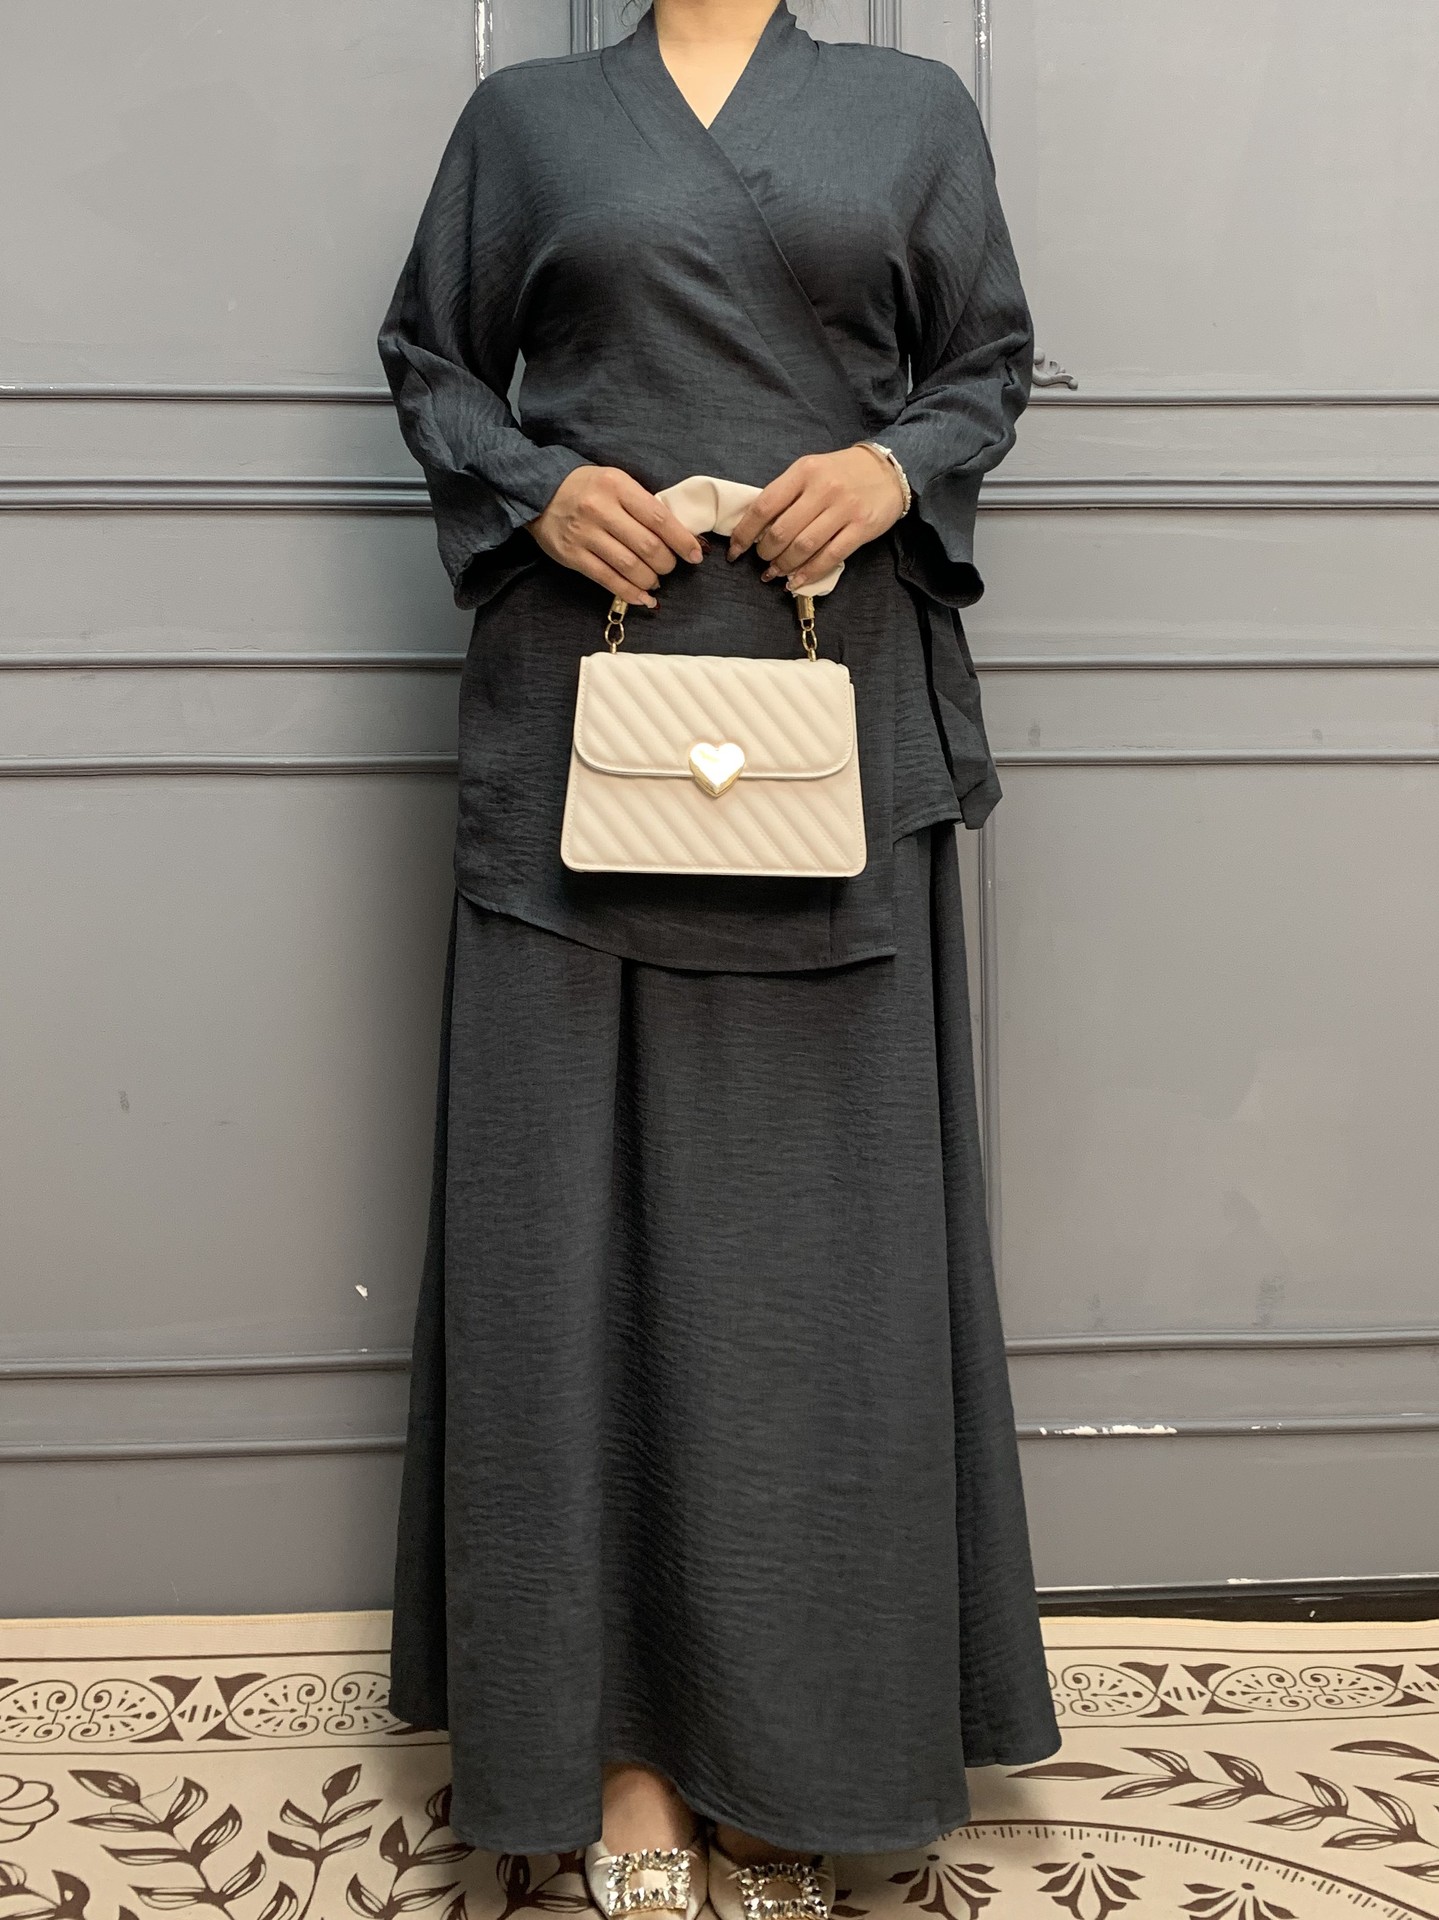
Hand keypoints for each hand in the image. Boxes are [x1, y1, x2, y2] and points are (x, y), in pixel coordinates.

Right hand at [527, 466, 702, 606]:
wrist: (539, 492)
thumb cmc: (587, 487)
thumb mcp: (617, 482)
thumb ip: (642, 505)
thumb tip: (677, 535)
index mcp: (618, 486)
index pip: (659, 518)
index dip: (681, 541)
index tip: (695, 554)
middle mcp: (601, 509)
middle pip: (647, 546)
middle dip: (667, 563)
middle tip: (670, 567)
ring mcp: (585, 534)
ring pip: (629, 566)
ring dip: (650, 580)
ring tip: (655, 581)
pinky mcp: (573, 555)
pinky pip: (608, 580)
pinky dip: (630, 593)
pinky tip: (643, 598)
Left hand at [726, 446, 906, 590]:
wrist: (888, 470)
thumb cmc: (842, 472)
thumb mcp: (811, 471)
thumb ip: (787, 493)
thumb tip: (757, 528)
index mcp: (804, 471)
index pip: (764, 506)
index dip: (745, 532)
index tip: (736, 549)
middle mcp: (823, 488)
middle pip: (782, 531)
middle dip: (765, 553)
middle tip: (763, 560)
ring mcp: (844, 509)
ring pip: (804, 547)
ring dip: (784, 565)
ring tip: (777, 572)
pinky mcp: (861, 528)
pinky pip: (829, 557)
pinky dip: (808, 573)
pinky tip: (797, 580)